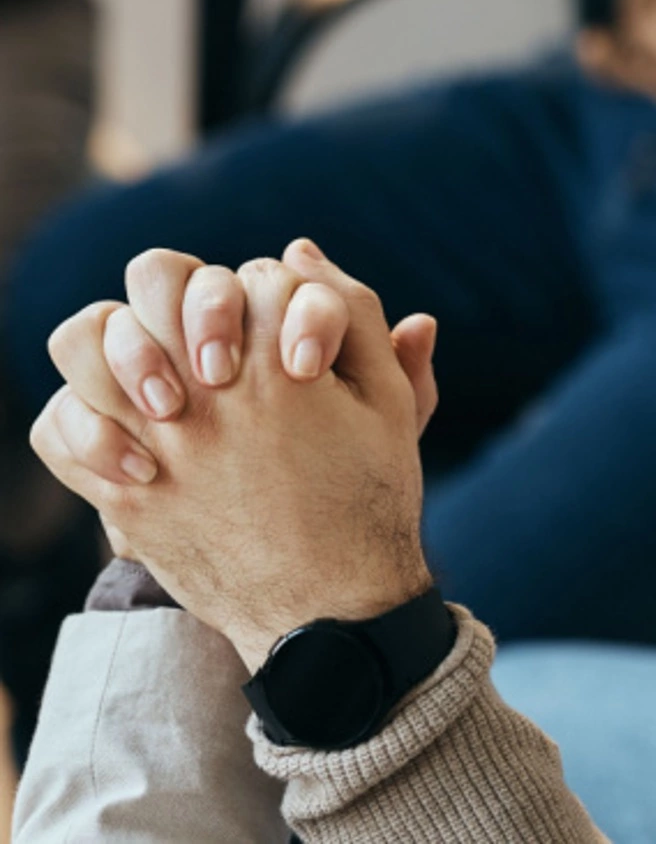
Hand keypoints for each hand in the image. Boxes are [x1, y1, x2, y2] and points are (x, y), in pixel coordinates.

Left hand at [30, 241, 438, 668]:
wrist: (332, 612)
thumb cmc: (370, 496)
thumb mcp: (388, 400)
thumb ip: (354, 313)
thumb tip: (300, 250)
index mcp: (279, 364)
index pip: (257, 276)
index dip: (284, 302)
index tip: (303, 358)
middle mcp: (208, 394)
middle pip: (159, 278)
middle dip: (189, 294)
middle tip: (217, 345)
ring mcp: (157, 443)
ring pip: (89, 340)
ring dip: (120, 340)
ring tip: (155, 368)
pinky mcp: (123, 495)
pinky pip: (60, 427)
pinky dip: (80, 415)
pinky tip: (123, 423)